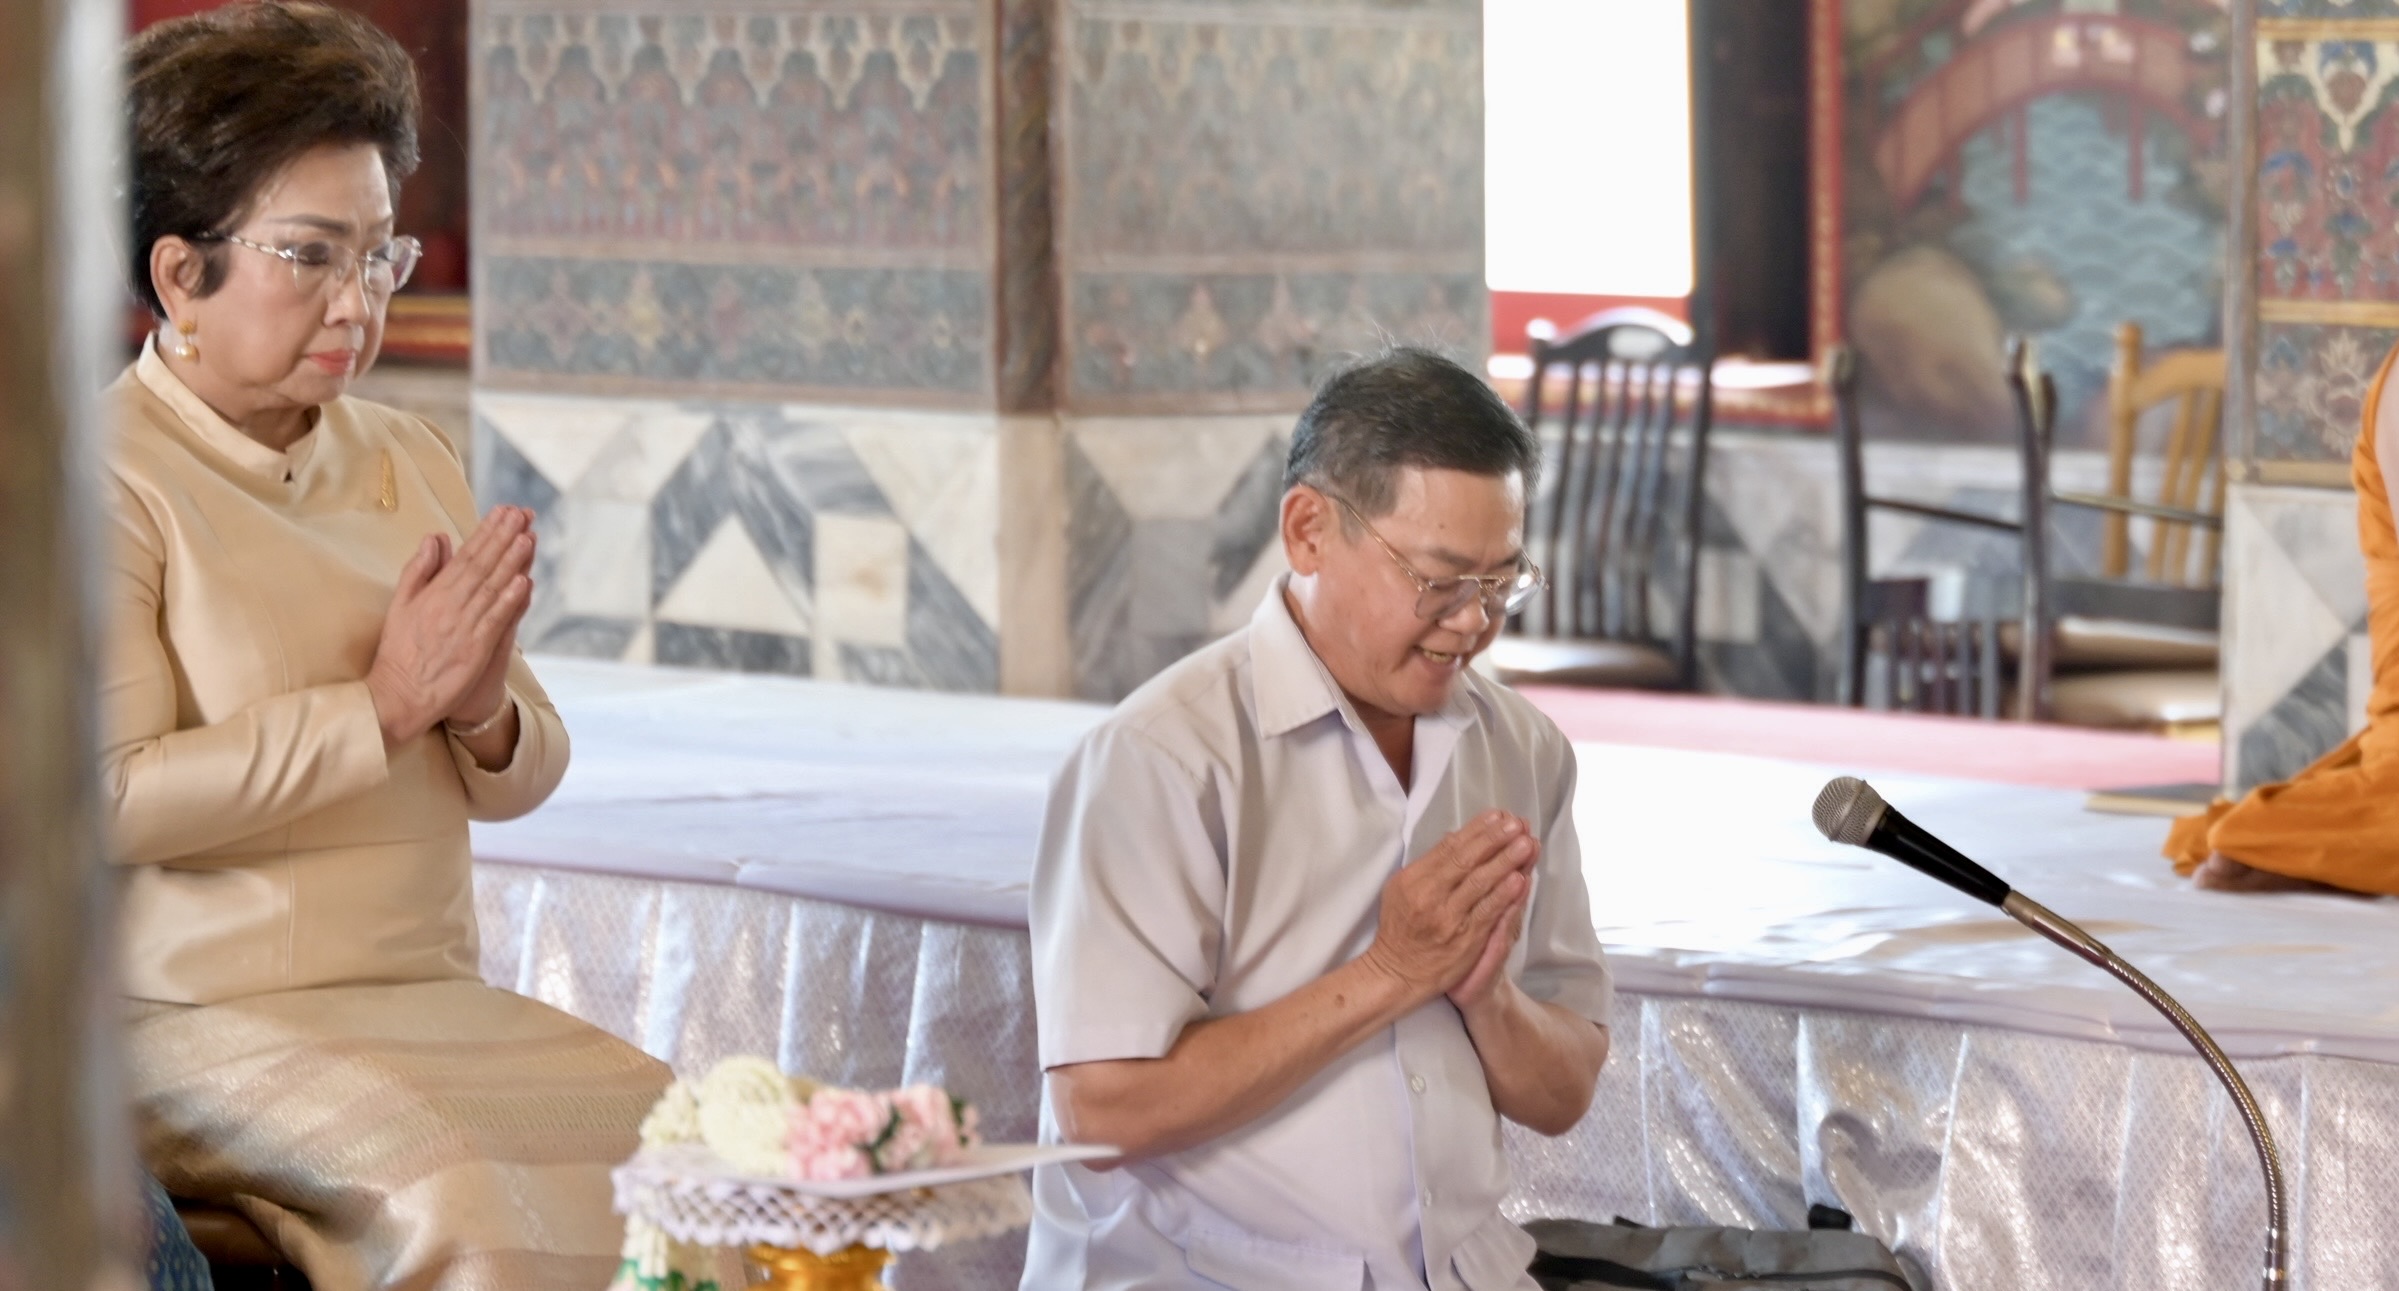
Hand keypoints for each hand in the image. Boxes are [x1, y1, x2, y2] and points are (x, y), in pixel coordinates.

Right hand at [366, 506, 535, 746]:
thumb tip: (436, 538)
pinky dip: (510, 601)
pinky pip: (495, 621)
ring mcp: (463, 627)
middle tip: (521, 513)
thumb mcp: (400, 604)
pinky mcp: (474, 650)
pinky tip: (524, 582)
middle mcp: (449, 606)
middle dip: (503, 538)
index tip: (503, 512)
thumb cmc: (399, 651)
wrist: (397, 695)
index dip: (486, 533)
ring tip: (527, 537)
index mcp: (433, 593)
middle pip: (481, 566)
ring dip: (510, 562)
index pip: (465, 557)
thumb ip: (419, 570)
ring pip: (491, 589)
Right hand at [1360, 812, 1536, 1004]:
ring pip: (1480, 883)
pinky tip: (1519, 879)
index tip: (1497, 816)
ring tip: (1526, 844)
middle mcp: (1430, 895)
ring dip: (1506, 861)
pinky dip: (1504, 895)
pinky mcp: (1464, 939)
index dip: (1476, 830)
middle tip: (1517, 824)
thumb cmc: (1401, 927)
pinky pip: (1487, 912)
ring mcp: (1448, 917)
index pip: (1449, 847)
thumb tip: (1454, 836)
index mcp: (1414, 878)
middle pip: (1466, 860)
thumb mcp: (1402, 889)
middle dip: (1494, 839)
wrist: (1397, 972)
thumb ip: (1428, 864)